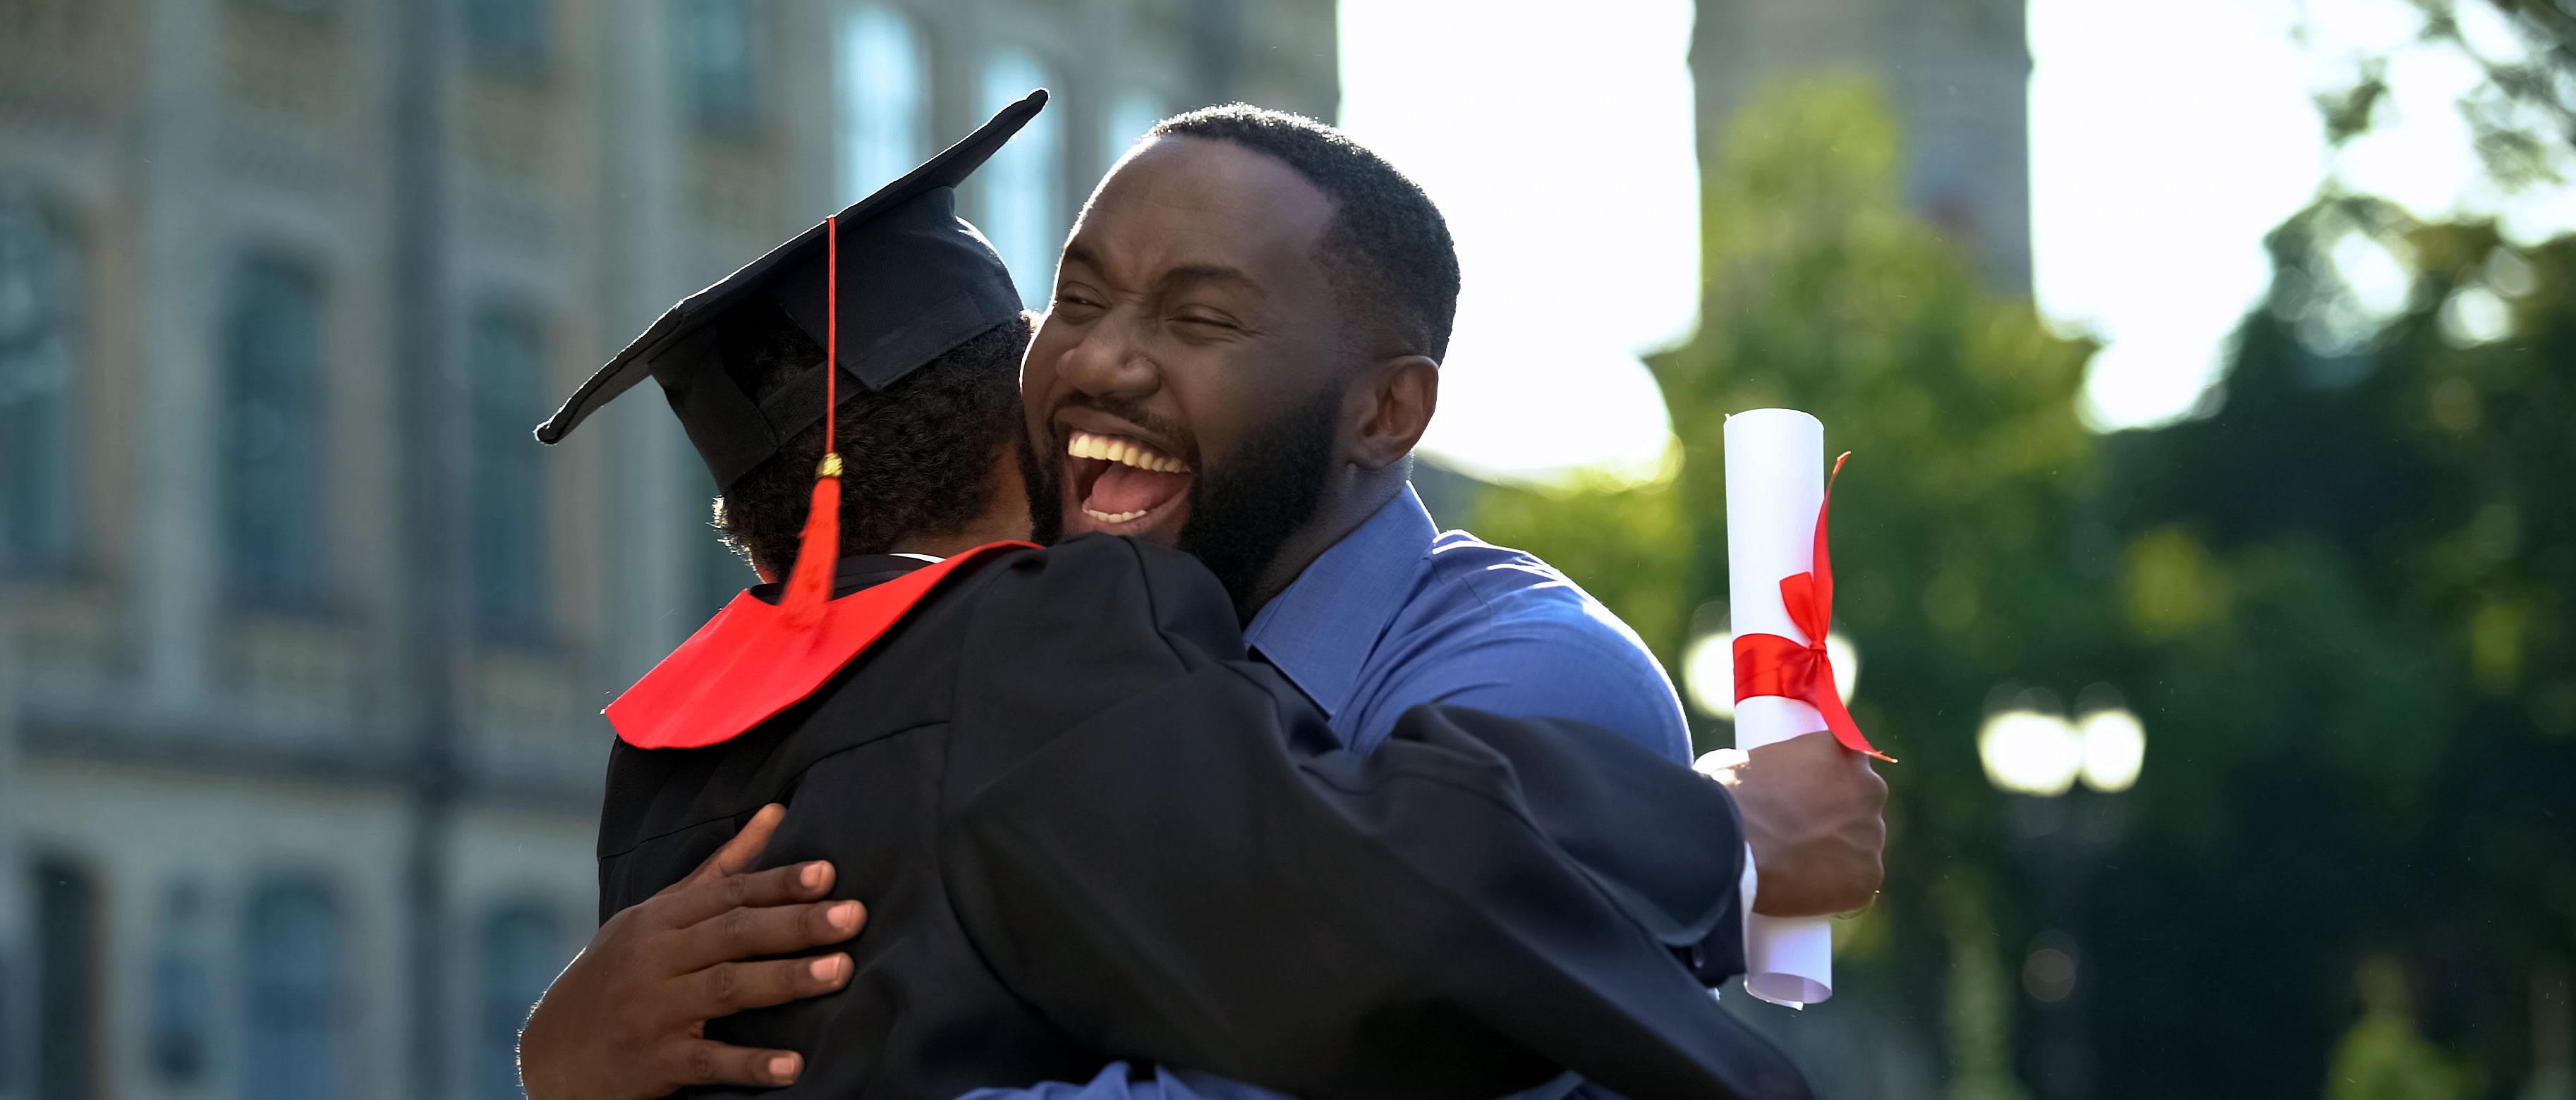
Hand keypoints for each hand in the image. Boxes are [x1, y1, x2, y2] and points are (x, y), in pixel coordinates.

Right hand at [518, 804, 864, 1099]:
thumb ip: (722, 869)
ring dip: (785, 979)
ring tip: (841, 972)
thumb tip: (777, 813)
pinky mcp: (655, 1061)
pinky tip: (793, 1065)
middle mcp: (658, 957)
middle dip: (795, 924)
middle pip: (734, 934)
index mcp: (663, 918)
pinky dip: (750, 1064)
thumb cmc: (622, 970)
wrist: (554, 1050)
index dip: (778, 882)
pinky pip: (708, 1061)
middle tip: (853, 917)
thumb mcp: (660, 914)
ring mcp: (655, 1009)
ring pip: (726, 988)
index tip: (829, 873)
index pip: (729, 894)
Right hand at [1724, 730, 1886, 916]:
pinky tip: (1805, 888)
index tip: (1804, 797)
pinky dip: (1836, 887)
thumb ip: (1776, 768)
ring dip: (1838, 853)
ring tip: (1796, 865)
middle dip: (1836, 817)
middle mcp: (1870, 789)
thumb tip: (1766, 783)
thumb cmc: (1729, 795)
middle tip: (1799, 833)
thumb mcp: (1750, 759)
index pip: (1846, 765)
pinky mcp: (1867, 878)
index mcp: (1844, 752)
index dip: (1825, 782)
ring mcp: (1872, 836)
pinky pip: (1855, 883)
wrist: (1726, 841)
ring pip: (1859, 846)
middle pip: (1860, 804)